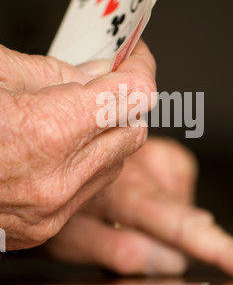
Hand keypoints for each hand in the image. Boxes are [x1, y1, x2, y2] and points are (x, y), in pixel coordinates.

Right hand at [0, 40, 155, 249]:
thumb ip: (58, 72)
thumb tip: (99, 70)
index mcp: (45, 133)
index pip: (134, 94)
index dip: (139, 66)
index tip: (134, 56)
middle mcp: (54, 182)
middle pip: (132, 131)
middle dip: (124, 101)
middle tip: (104, 81)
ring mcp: (49, 212)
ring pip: (116, 163)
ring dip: (108, 134)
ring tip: (75, 114)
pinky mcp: (41, 229)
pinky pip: (90, 189)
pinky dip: (88, 162)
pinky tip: (61, 147)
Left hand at [46, 138, 232, 278]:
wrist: (57, 150)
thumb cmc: (56, 196)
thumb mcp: (69, 236)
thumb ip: (117, 249)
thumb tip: (170, 262)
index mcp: (122, 190)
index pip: (180, 225)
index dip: (221, 249)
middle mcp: (146, 164)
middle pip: (186, 216)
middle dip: (168, 237)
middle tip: (126, 228)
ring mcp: (158, 152)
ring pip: (184, 203)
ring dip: (165, 218)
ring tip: (132, 211)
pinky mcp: (165, 150)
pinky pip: (182, 185)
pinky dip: (168, 199)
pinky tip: (145, 195)